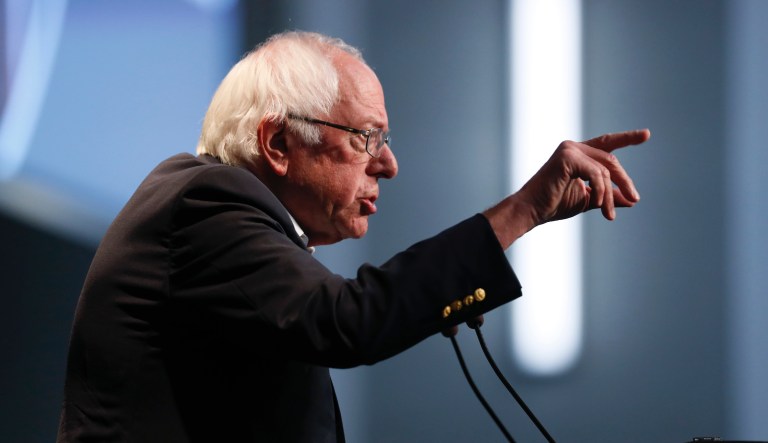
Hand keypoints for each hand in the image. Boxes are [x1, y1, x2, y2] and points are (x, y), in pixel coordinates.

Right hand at [519, 129, 649, 224]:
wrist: (532, 211)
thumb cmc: (554, 205)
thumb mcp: (589, 200)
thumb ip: (608, 196)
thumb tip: (631, 199)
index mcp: (577, 154)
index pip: (607, 143)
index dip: (627, 138)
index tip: (646, 135)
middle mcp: (573, 147)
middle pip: (610, 160)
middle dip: (624, 181)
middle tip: (635, 199)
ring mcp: (569, 150)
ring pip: (605, 169)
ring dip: (610, 194)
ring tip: (608, 214)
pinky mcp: (567, 157)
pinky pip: (596, 173)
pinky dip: (601, 190)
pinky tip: (598, 204)